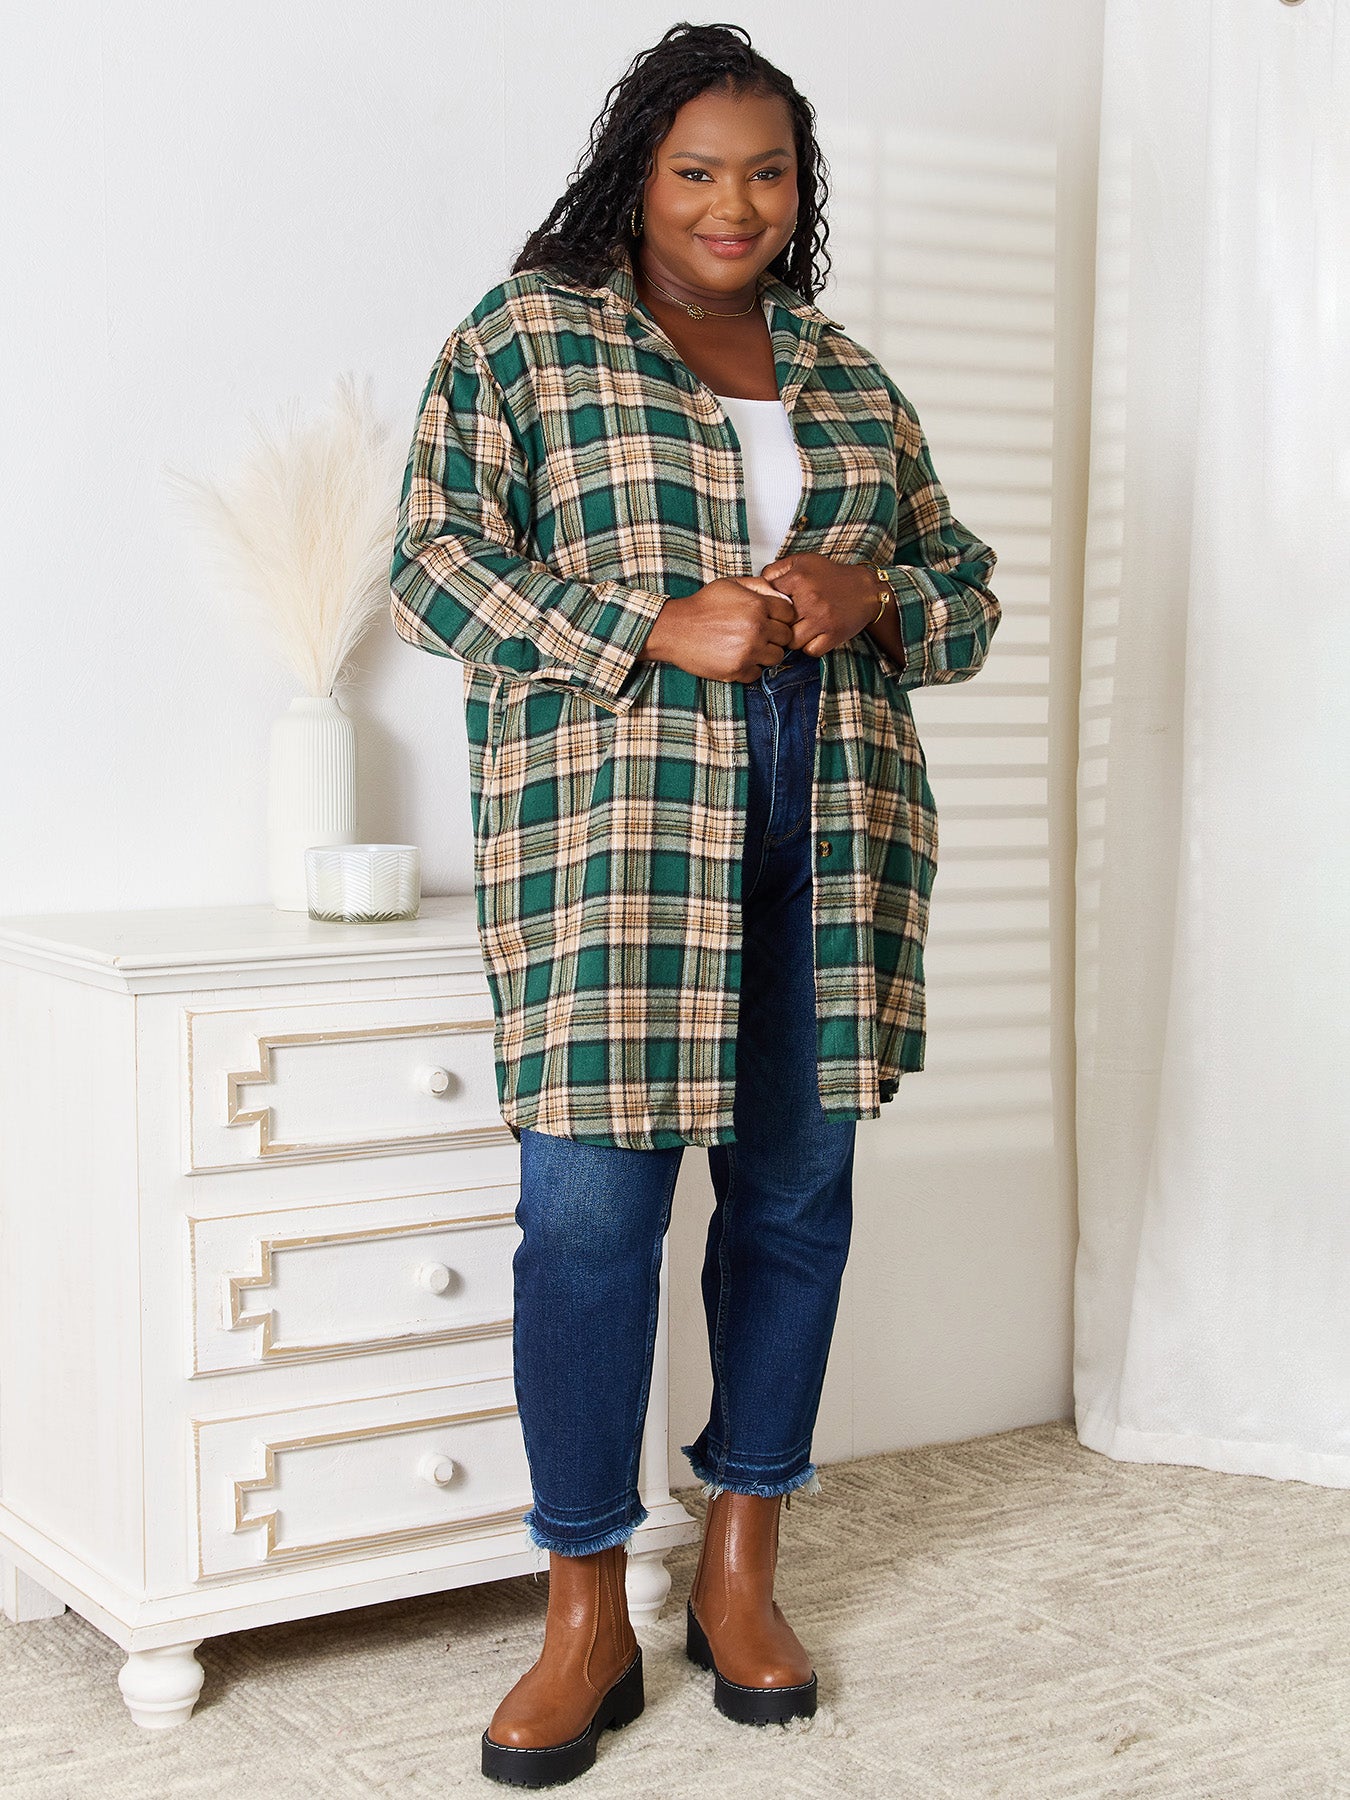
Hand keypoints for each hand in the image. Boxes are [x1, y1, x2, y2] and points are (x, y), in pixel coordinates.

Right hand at [639, 576, 797, 682]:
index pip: (789, 614)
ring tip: (748, 647)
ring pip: (776, 657)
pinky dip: (750, 668)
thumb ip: (758, 586)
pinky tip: (737, 657)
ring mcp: (748, 651)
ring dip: (765, 653)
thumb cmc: (702, 606)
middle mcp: (757, 629)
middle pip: (786, 637)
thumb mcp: (730, 584)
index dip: (781, 617)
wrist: (675, 629)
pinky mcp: (738, 670)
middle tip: (759, 634)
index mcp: (757, 606)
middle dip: (775, 635)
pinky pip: (758, 673)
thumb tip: (781, 594)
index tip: (770, 620)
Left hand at [758, 553, 879, 656]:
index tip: (775, 609)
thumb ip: (776, 569)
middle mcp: (809, 599)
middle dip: (780, 625)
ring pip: (792, 641)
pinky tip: (813, 636)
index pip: (768, 601)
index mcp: (798, 579)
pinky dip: (809, 647)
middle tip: (786, 623)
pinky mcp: (833, 635)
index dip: (769, 607)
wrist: (865, 589)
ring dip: (793, 638)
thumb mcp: (803, 562)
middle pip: (778, 624)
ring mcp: (822, 619)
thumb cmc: (832, 576)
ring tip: (800, 629)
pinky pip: (810, 651)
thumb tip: (758, 584)